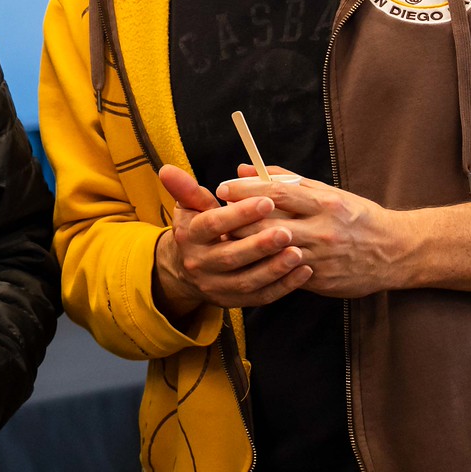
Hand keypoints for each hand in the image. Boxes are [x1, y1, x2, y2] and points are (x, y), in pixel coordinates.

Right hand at [153, 163, 311, 317]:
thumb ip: (186, 189)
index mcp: (189, 236)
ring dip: (274, 268)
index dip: (238, 214)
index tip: (266, 201)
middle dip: (259, 245)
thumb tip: (167, 169)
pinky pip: (261, 296)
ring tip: (298, 252)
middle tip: (287, 231)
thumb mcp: (189, 208)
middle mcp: (199, 264)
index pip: (212, 224)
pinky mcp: (234, 302)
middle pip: (230, 256)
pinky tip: (303, 270)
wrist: (186, 271)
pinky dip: (284, 286)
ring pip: (247, 280)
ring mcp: (216, 286)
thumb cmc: (197, 229)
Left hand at [220, 165, 406, 298]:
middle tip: (216, 217)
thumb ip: (286, 181)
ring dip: (244, 246)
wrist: (396, 252)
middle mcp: (322, 230)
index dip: (244, 191)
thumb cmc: (357, 217)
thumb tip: (246, 169)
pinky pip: (284, 273)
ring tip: (225, 238)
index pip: (275, 194)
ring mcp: (321, 258)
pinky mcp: (320, 281)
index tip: (222, 189)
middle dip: (236, 221)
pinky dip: (264, 265)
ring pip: (271, 252)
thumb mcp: (328, 192)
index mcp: (325, 204)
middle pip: (267, 225)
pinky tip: (249, 260)